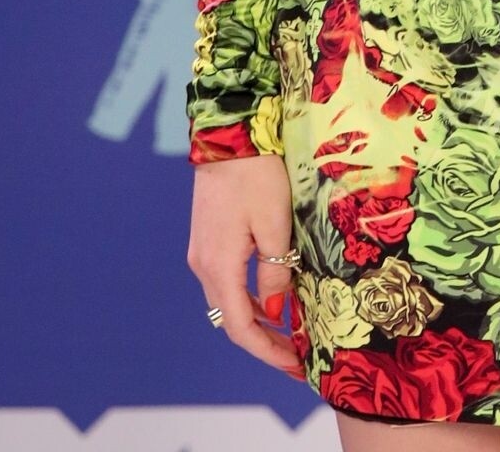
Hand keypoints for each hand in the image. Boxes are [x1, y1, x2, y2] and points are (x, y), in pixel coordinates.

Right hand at [187, 154, 307, 379]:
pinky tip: (269, 298)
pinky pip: (226, 281)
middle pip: (232, 319)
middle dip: (264, 342)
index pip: (241, 328)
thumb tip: (275, 314)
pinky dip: (247, 298)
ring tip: (289, 332)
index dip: (268, 351)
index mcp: (219, 267)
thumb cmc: (257, 176)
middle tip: (296, 355)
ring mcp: (202, 251)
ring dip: (256, 321)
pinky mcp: (208, 237)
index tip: (295, 365)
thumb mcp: (275, 226)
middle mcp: (203, 265)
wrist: (229, 134)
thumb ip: (275, 273)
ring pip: (228, 301)